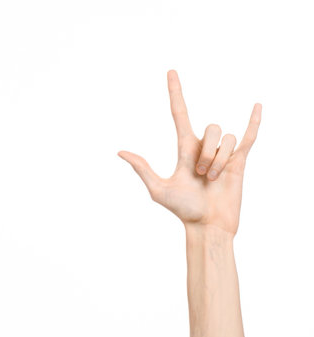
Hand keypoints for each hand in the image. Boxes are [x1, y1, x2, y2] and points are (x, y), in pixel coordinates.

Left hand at [119, 70, 260, 234]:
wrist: (207, 225)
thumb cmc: (182, 209)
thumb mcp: (158, 189)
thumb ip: (143, 168)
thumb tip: (120, 152)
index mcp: (184, 148)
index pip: (179, 113)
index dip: (175, 93)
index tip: (170, 72)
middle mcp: (203, 147)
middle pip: (210, 129)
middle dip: (208, 153)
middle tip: (201, 176)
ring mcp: (222, 153)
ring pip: (226, 139)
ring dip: (220, 160)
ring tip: (214, 179)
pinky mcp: (239, 161)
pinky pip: (248, 136)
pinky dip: (253, 122)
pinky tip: (256, 106)